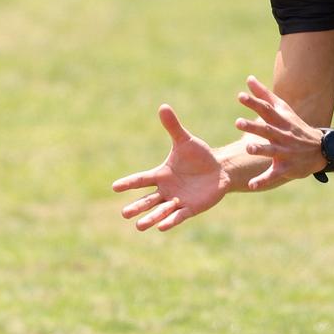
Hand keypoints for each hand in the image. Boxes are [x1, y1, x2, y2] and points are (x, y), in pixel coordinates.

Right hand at [114, 105, 230, 231]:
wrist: (219, 170)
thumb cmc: (199, 156)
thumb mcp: (185, 141)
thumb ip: (173, 127)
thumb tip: (163, 107)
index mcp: (161, 174)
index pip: (141, 179)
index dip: (128, 183)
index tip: (115, 187)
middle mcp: (166, 190)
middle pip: (148, 200)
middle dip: (137, 207)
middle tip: (124, 214)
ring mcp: (177, 200)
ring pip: (160, 211)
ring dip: (150, 218)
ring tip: (139, 226)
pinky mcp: (191, 208)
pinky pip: (179, 216)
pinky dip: (170, 221)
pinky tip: (162, 227)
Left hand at [234, 75, 327, 189]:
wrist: (320, 150)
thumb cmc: (295, 127)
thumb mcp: (284, 110)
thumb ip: (264, 95)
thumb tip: (249, 78)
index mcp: (281, 121)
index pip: (267, 110)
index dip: (254, 103)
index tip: (240, 97)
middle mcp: (283, 135)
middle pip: (267, 129)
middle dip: (253, 126)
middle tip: (238, 122)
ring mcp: (286, 152)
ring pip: (272, 151)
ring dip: (261, 149)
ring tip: (248, 147)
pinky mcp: (287, 168)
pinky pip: (274, 175)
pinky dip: (263, 180)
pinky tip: (251, 185)